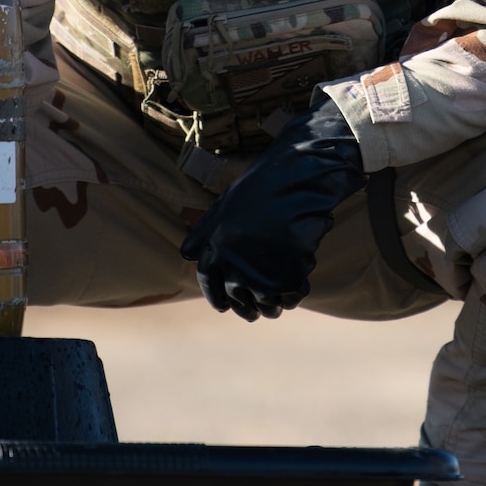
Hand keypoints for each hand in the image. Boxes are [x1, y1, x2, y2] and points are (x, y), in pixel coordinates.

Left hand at [179, 101, 365, 320]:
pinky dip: (295, 294)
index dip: (217, 298)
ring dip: (272, 304)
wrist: (299, 175)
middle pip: (238, 299)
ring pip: (265, 302)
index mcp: (216, 246)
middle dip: (247, 307)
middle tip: (257, 310)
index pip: (209, 283)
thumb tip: (186, 254)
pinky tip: (299, 284)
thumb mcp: (226, 203)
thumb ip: (206, 231)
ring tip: (279, 301)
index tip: (225, 306)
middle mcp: (234, 263)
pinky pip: (291, 295)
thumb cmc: (262, 184)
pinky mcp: (289, 275)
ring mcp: (261, 271)